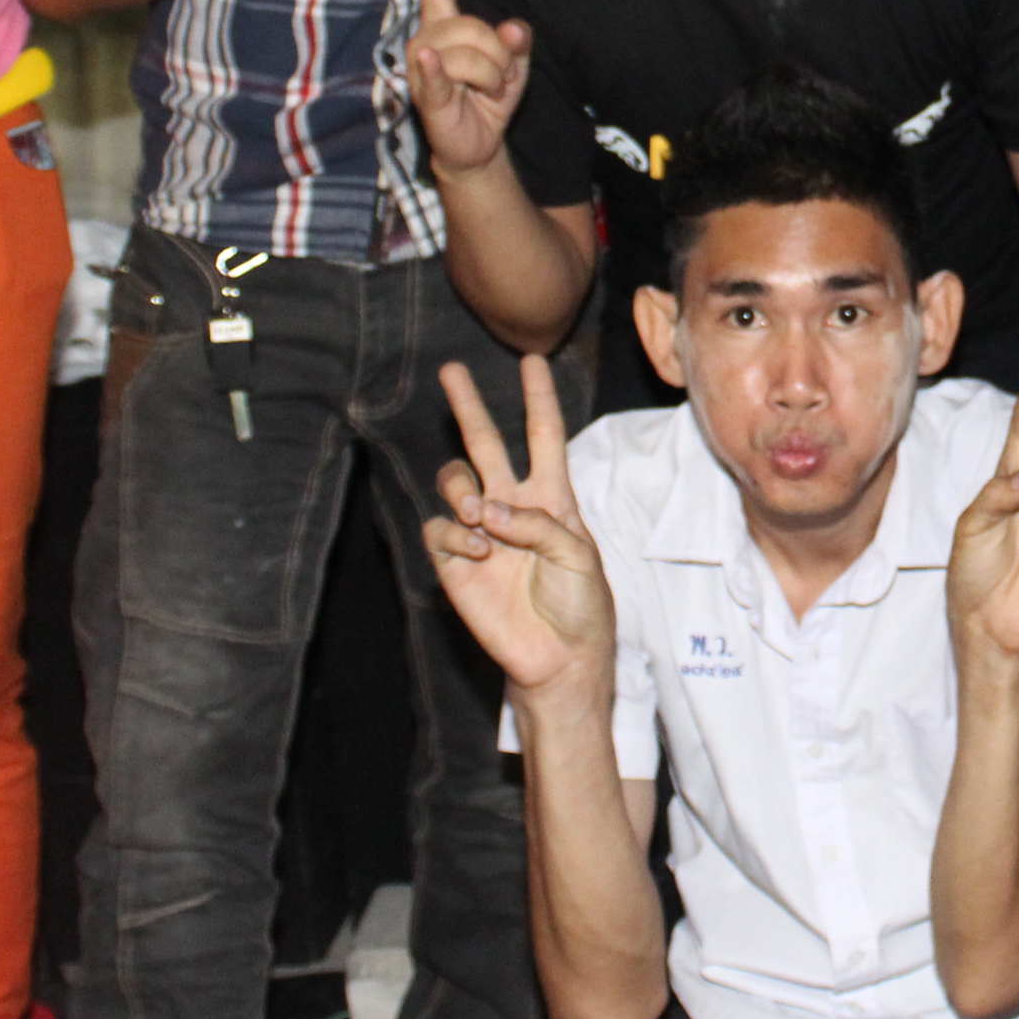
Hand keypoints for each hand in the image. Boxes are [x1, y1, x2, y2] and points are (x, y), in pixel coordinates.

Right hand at [408, 0, 532, 175]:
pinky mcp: (427, 95)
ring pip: (468, 52)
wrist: (478, 146)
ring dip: (492, 75)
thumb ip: (515, 43)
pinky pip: (435, 73)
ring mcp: (424, 68)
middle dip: (499, 53)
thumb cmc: (488, 99)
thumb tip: (515, 27)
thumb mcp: (513, 67)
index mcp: (447, 28)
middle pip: (472, 26)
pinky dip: (436, 67)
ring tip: (488, 90)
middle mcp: (428, 41)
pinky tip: (428, 59)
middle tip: (500, 79)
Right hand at [422, 357, 616, 698]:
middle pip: (486, 444)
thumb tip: (486, 510)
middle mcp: (511, 507)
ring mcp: (480, 533)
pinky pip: (438, 529)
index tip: (531, 360)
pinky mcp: (455, 562)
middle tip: (450, 370)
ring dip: (460, 487)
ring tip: (477, 513)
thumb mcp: (579, 556)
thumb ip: (538, 524)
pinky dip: (453, 533)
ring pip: (454, 481)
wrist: (559, 657)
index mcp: (552, 498)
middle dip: (469, 407)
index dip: (538, 398)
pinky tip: (476, 552)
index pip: (543, 436)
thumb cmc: (581, 605)